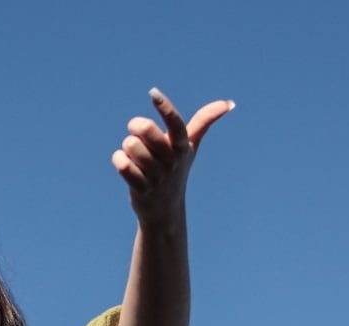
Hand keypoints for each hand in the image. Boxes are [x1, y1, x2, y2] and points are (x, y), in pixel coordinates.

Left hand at [111, 88, 232, 227]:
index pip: (176, 124)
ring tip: (134, 155)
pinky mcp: (141, 189)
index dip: (165, 108)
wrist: (165, 210)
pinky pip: (123, 165)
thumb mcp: (190, 147)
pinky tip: (125, 164)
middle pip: (145, 130)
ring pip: (131, 146)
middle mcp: (172, 161)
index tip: (153, 93)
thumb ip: (204, 122)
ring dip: (126, 147)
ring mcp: (157, 177)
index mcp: (182, 147)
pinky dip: (119, 160)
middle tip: (137, 134)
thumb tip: (229, 104)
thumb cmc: (176, 170)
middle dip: (135, 127)